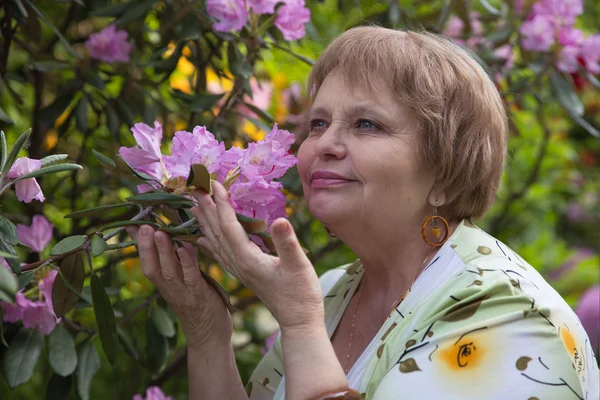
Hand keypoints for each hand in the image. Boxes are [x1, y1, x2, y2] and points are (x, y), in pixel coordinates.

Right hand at [127, 225, 231, 349]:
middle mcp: (169, 289)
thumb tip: (171, 239)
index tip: (131, 225)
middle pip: (152, 267)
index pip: (146, 262)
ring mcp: (183, 293)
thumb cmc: (198, 305)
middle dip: (146, 246)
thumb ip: (175, 263)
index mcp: (164, 284)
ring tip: (159, 232)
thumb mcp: (183, 283)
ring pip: (169, 271)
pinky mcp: (199, 295)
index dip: (138, 245)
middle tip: (142, 225)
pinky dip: (187, 262)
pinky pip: (191, 277)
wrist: (210, 337)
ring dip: (163, 252)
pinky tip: (186, 247)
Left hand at [191, 181, 323, 330]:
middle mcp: (238, 264)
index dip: (222, 204)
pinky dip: (209, 241)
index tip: (214, 184)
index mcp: (247, 259)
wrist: (299, 321)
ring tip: (194, 205)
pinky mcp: (244, 273)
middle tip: (193, 187)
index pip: (229, 226)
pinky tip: (202, 238)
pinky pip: (220, 253)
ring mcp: (239, 270)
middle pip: (216, 232)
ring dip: (205, 222)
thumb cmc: (301, 294)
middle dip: (206, 208)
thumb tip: (280, 220)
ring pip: (215, 241)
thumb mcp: (298, 266)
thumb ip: (287, 243)